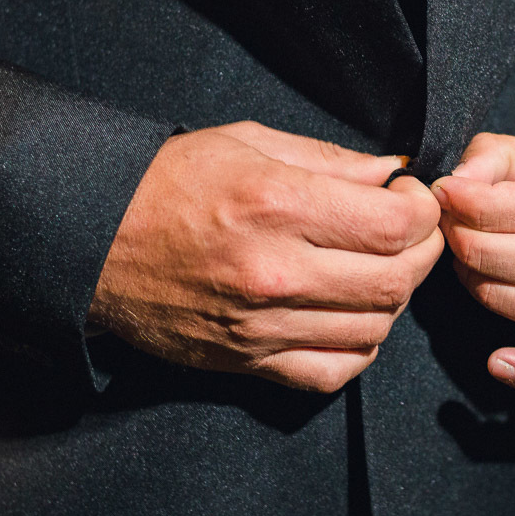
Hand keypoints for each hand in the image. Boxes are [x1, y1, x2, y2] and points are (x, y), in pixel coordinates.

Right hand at [89, 121, 443, 392]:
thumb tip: (389, 173)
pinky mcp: (247, 361)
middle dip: (422, 251)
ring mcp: (261, 325)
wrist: (92, 240)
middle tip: (409, 230)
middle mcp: (275, 272)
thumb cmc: (167, 182)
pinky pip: (333, 372)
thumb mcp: (246, 143)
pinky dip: (359, 348)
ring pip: (374, 329)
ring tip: (377, 267)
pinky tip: (351, 316)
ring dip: (393, 298)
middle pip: (396, 280)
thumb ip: (328, 159)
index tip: (411, 196)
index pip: (395, 225)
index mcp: (277, 205)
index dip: (423, 210)